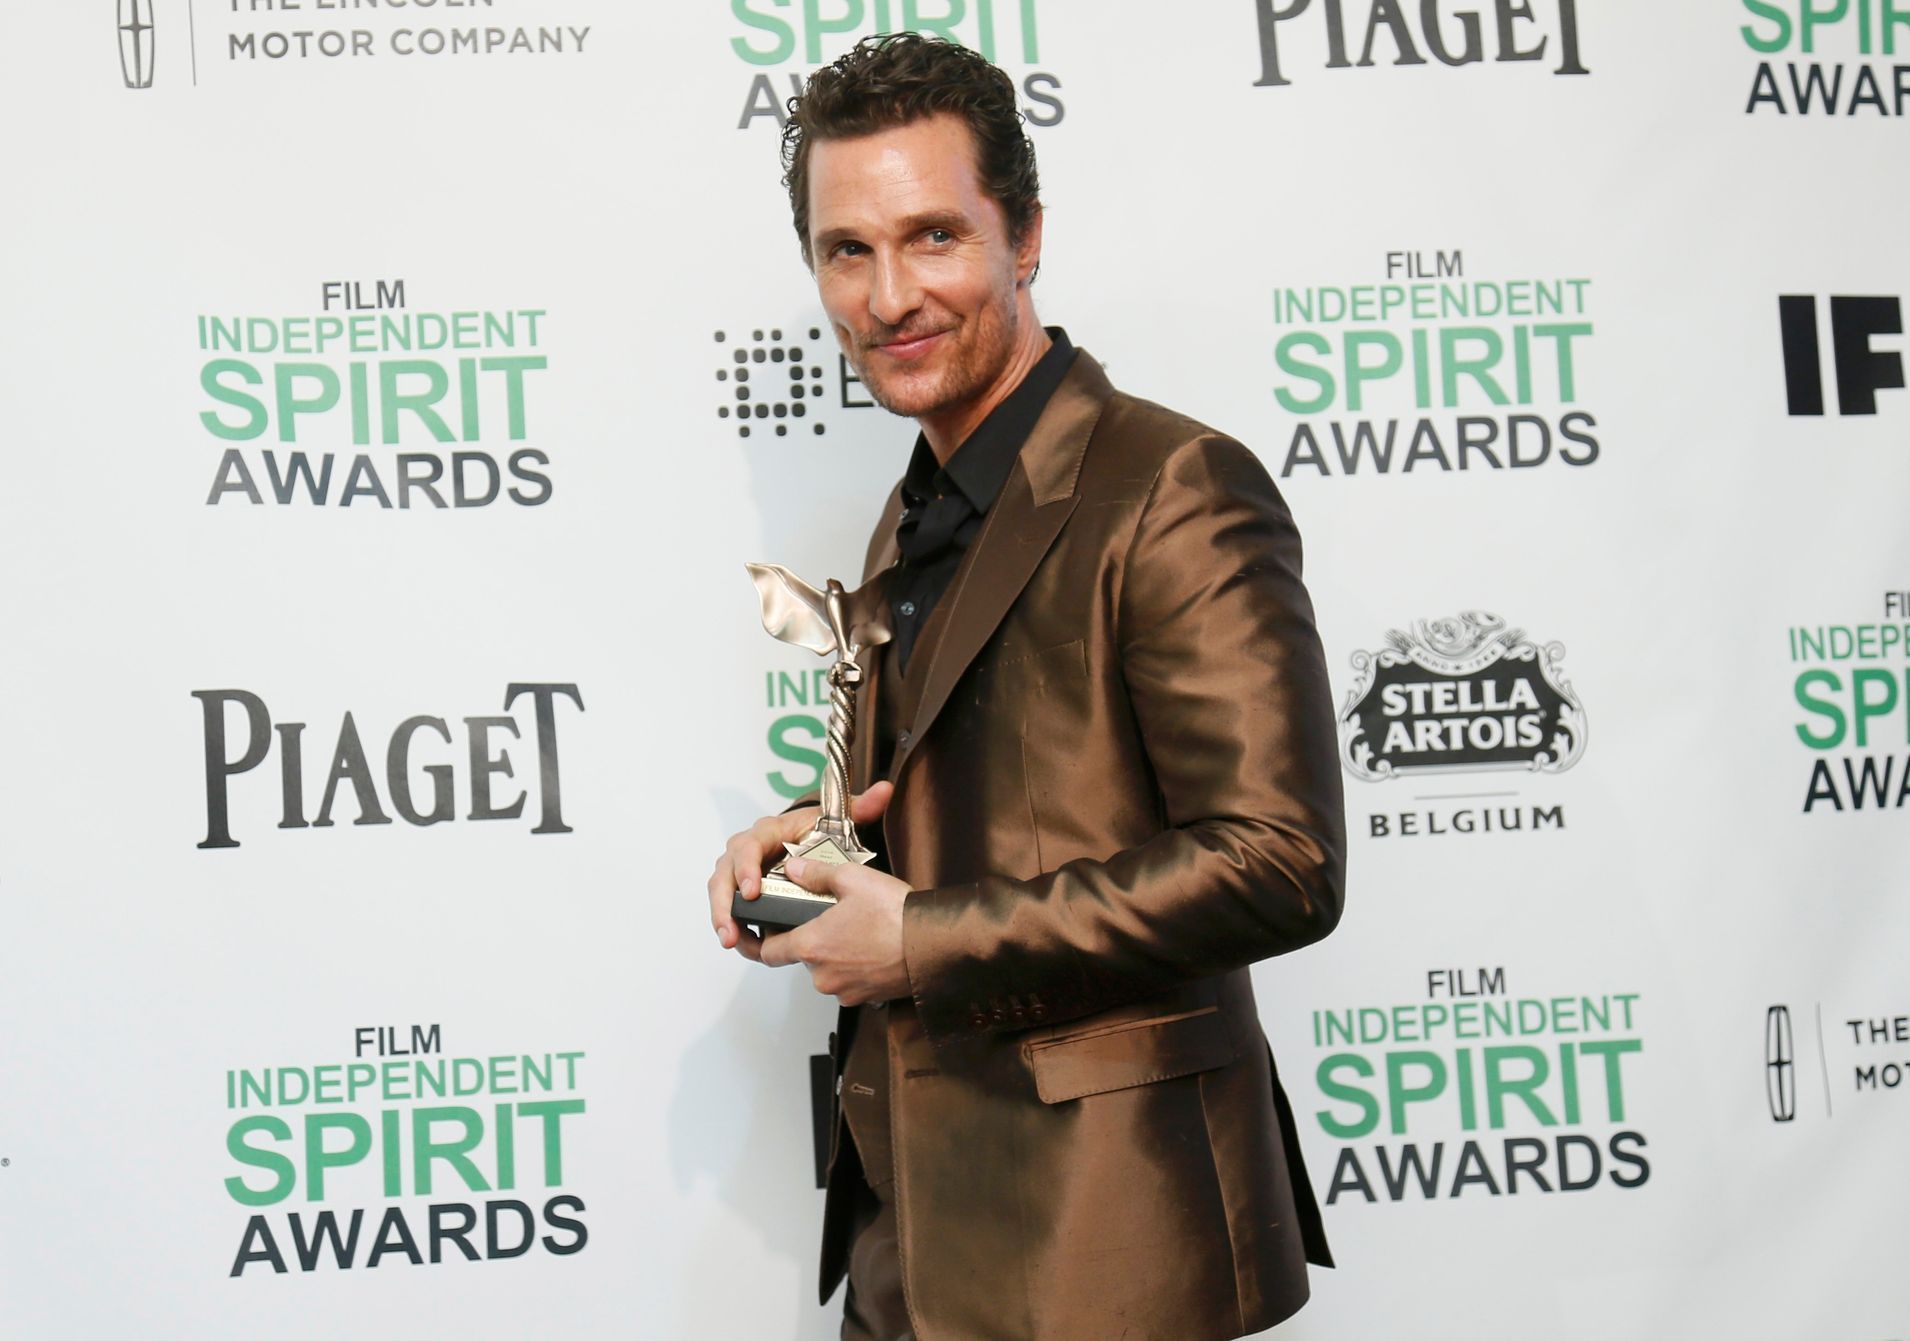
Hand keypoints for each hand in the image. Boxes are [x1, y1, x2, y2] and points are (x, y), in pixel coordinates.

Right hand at [707, 781, 893, 960]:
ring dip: (723, 917)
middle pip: (725, 872)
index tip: (753, 890)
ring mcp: (741, 870)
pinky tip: (738, 943)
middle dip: (726, 901)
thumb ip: (860, 808)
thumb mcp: (836, 820)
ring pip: (721, 891)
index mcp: (768, 831)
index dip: (747, 868)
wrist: (809, 842)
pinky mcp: (742, 890)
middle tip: (733, 927)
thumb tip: (883, 791)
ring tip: (732, 940)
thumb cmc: (817, 832)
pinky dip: (731, 924)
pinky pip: (729, 906)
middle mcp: (748, 849)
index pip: (749, 846)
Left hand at [758, 855, 912, 1005]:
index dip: (767, 940)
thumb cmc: (896, 914)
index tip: (771, 931)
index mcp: (812, 946)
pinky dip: (855, 968)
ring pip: (827, 972)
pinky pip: (849, 983)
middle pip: (803, 959)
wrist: (935, 945)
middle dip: (814, 940)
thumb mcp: (853, 878)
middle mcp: (822, 975)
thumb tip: (794, 869)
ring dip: (836, 955)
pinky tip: (872, 948)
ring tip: (858, 931)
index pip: (769, 953)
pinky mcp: (865, 998)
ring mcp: (844, 990)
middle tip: (834, 918)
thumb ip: (816, 874)